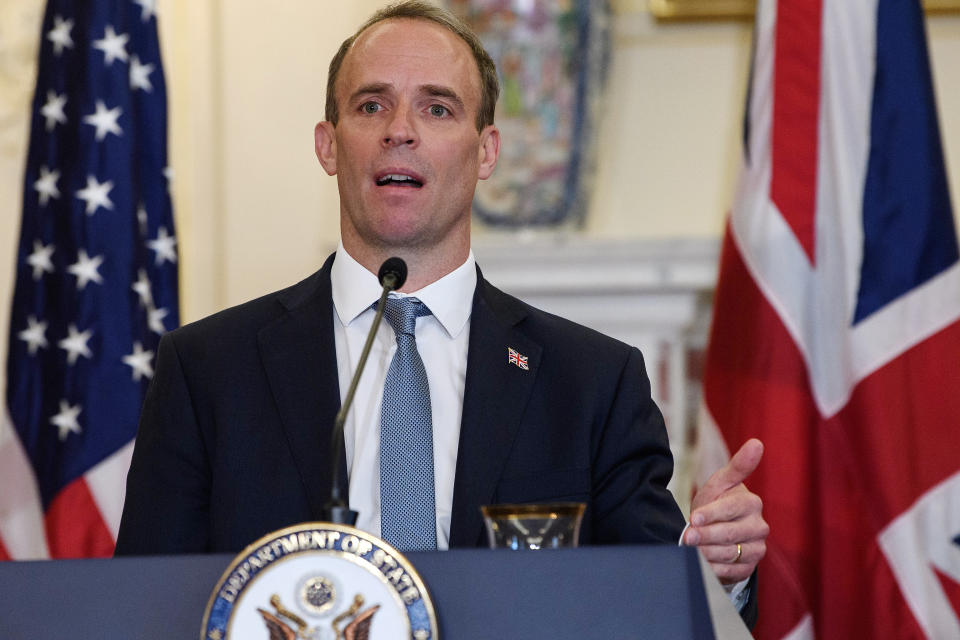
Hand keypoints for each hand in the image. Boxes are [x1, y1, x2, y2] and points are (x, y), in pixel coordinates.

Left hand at [683, 438, 768, 584]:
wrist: (718, 528)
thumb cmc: (717, 501)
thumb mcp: (721, 483)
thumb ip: (738, 465)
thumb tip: (757, 443)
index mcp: (752, 503)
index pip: (731, 509)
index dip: (711, 514)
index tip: (694, 518)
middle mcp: (759, 526)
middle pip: (730, 534)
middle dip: (705, 536)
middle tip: (686, 537)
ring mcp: (757, 548)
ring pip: (730, 554)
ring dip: (707, 553)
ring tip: (691, 549)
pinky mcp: (752, 566)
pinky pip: (733, 571)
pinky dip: (715, 568)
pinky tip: (703, 562)